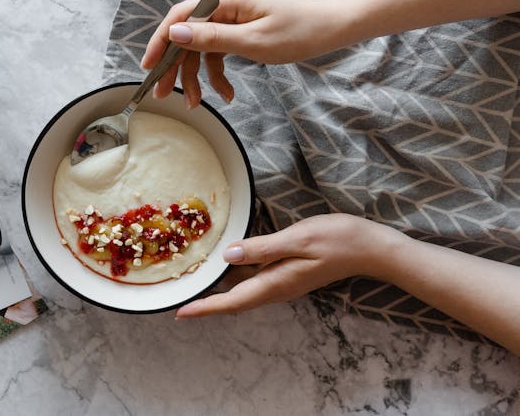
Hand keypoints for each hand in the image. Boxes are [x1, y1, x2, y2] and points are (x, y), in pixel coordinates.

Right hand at [141, 0, 354, 107]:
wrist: (329, 28)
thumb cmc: (297, 32)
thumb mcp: (252, 42)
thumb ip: (211, 39)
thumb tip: (174, 34)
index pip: (180, 17)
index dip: (160, 42)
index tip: (149, 67)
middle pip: (187, 34)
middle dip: (177, 67)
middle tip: (164, 95)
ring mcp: (229, 11)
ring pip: (200, 46)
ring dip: (197, 75)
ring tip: (197, 102)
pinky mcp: (236, 23)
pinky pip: (216, 48)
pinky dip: (217, 71)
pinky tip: (225, 92)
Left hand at [175, 214, 408, 317]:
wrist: (371, 247)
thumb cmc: (337, 239)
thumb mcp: (298, 238)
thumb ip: (262, 248)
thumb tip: (228, 256)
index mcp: (276, 282)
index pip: (233, 301)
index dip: (206, 307)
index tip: (181, 313)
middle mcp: (276, 287)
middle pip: (234, 299)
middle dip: (207, 302)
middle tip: (180, 299)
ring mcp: (282, 281)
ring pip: (244, 290)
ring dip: (219, 290)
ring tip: (195, 282)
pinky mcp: (287, 272)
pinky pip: (255, 278)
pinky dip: (236, 275)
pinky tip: (225, 263)